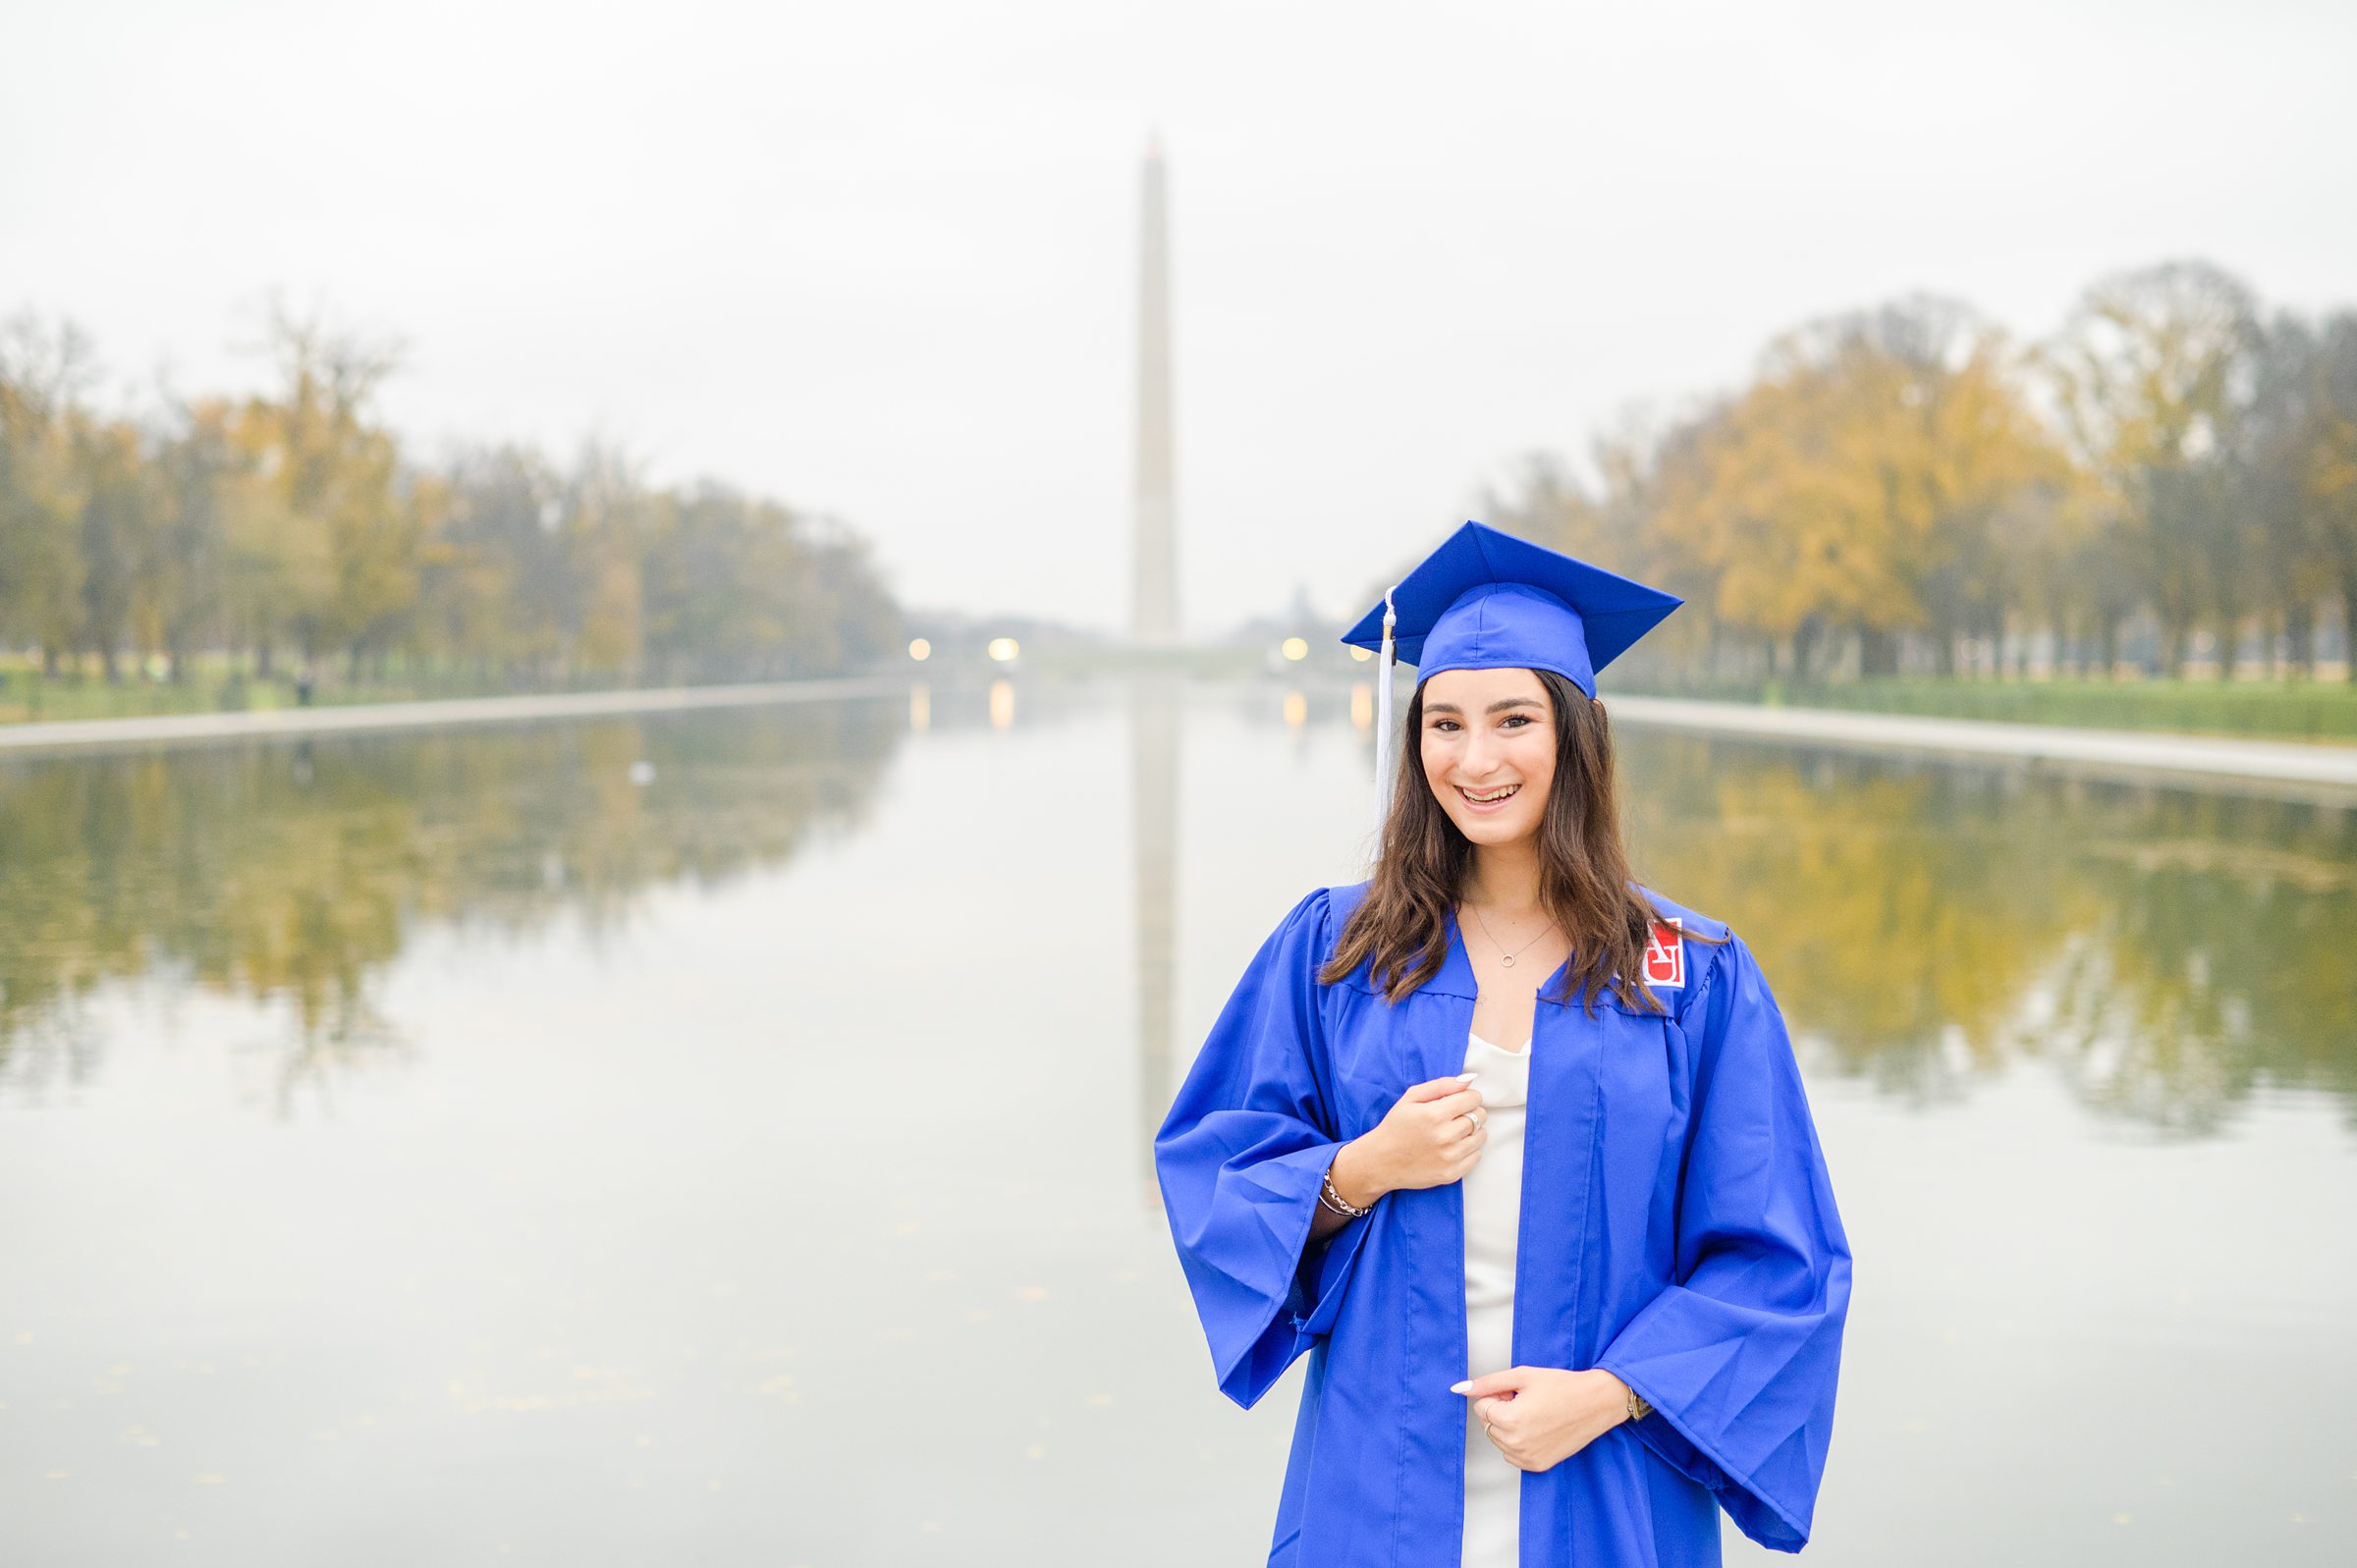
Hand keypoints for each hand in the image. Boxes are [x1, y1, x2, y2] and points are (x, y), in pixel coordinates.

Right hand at [1346, 1075, 1487, 1197]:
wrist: (1381, 1162)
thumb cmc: (1396, 1126)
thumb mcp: (1411, 1098)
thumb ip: (1441, 1085)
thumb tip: (1469, 1080)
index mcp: (1434, 1114)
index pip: (1473, 1099)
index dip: (1469, 1096)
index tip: (1460, 1100)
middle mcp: (1444, 1137)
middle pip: (1480, 1116)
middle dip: (1471, 1112)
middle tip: (1455, 1116)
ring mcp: (1449, 1158)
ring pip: (1481, 1136)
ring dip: (1472, 1131)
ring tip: (1454, 1131)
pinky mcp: (1451, 1174)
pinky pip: (1476, 1156)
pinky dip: (1469, 1149)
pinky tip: (1453, 1147)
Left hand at [1449, 1366, 1629, 1471]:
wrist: (1596, 1403)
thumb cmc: (1562, 1386)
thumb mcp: (1522, 1376)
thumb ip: (1487, 1383)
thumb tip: (1459, 1389)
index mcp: (1510, 1420)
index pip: (1481, 1407)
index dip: (1497, 1395)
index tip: (1517, 1392)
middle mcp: (1516, 1444)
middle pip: (1488, 1424)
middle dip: (1501, 1411)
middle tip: (1527, 1402)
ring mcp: (1527, 1458)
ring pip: (1499, 1440)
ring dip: (1509, 1427)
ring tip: (1535, 1414)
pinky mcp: (1537, 1466)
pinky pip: (1512, 1454)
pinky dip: (1519, 1441)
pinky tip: (1539, 1428)